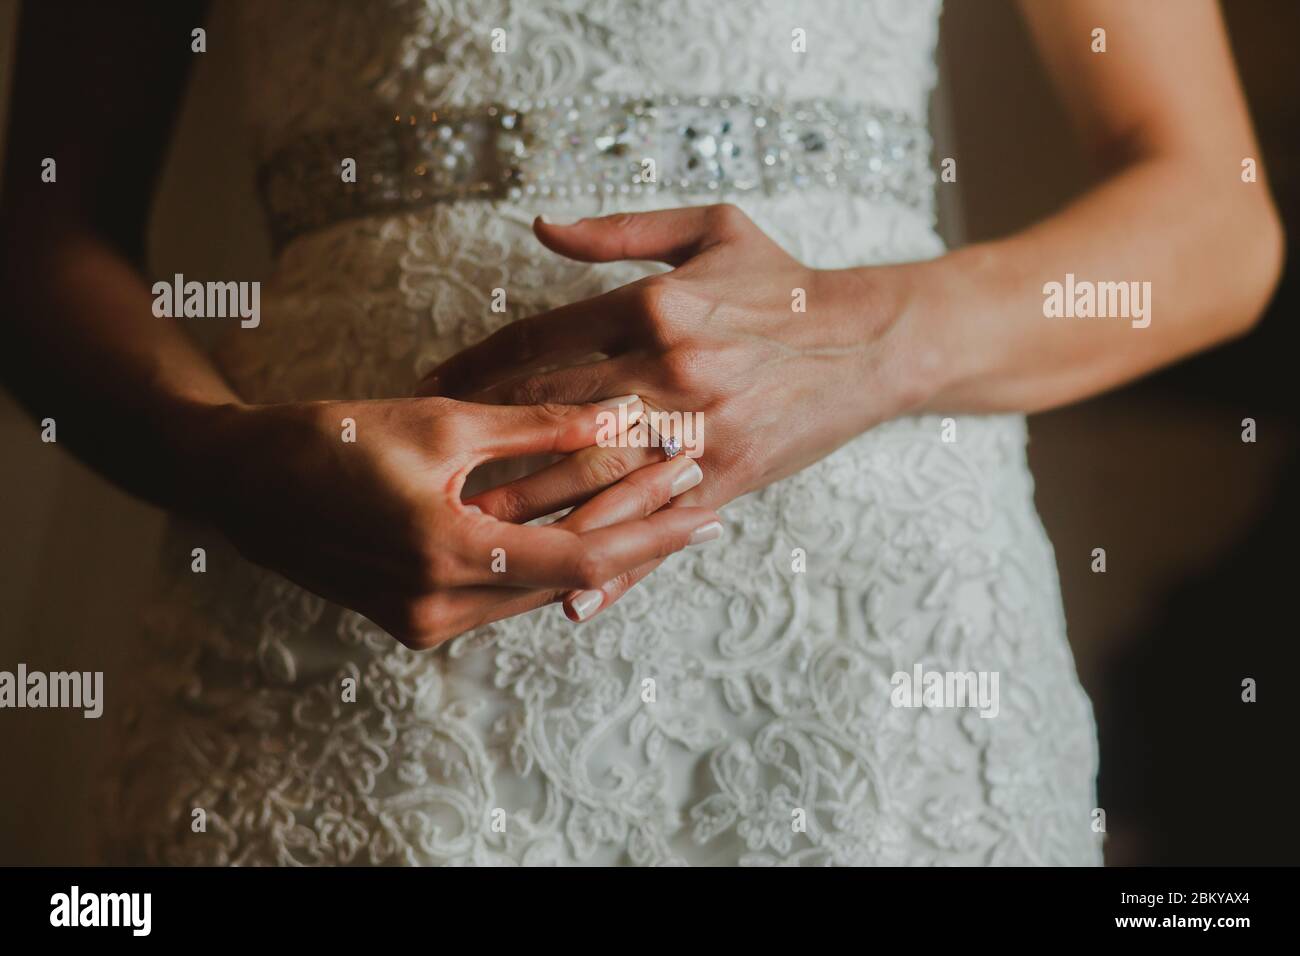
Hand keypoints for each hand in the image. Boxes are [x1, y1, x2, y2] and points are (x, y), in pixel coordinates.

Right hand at [191, 397, 720, 647]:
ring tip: (662, 504)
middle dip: (638, 535)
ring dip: (601, 547)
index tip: (707, 506)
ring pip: (540, 590)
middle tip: (699, 493)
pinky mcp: (415, 616)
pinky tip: (594, 528)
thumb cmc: (329, 438)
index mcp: (444, 554)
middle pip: (568, 580)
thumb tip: (620, 414)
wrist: (238, 482)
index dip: (650, 533)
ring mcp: (424, 621)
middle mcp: (437, 606)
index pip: (580, 560)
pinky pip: (505, 594)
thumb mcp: (439, 422)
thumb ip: (535, 426)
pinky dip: (552, 560)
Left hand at [418, 204, 924, 617]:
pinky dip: (617, 566)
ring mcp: (700, 431)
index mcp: (655, 307)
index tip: (431, 388)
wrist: (870, 340)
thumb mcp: (710, 229)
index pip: (539, 343)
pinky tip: (572, 599)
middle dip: (483, 447)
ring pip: (596, 480)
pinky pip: (660, 527)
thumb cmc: (782, 282)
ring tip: (470, 533)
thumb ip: (618, 231)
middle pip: (551, 419)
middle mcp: (670, 371)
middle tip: (423, 474)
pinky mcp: (729, 477)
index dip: (475, 368)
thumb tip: (538, 226)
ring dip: (530, 510)